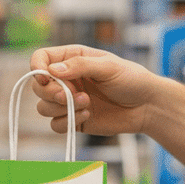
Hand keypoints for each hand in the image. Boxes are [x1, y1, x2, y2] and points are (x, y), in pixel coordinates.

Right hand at [29, 45, 163, 135]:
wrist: (148, 106)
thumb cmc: (132, 80)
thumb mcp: (108, 67)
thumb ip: (80, 66)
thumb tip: (52, 71)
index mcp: (72, 59)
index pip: (40, 59)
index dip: (36, 68)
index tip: (46, 78)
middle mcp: (66, 79)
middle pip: (38, 86)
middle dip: (50, 93)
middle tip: (68, 95)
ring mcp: (69, 101)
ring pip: (43, 107)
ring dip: (61, 108)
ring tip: (86, 104)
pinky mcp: (74, 119)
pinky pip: (56, 125)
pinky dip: (68, 122)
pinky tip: (88, 115)